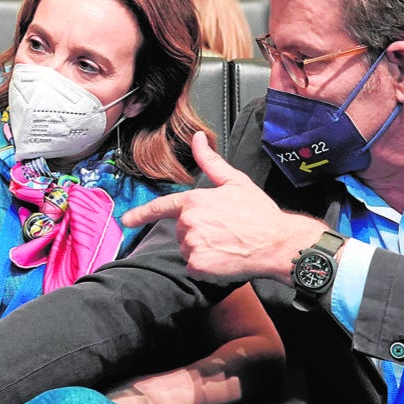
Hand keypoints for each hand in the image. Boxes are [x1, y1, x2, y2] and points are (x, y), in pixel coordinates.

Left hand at [122, 131, 325, 285]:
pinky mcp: (199, 265)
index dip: (140, 214)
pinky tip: (225, 257)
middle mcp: (189, 223)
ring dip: (203, 248)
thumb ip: (210, 161)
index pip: (161, 207)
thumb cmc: (259, 213)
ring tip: (227, 242)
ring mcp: (193, 245)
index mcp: (194, 201)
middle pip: (181, 230)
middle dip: (198, 230)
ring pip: (188, 248)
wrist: (278, 242)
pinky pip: (195, 266)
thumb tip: (198, 138)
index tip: (126, 220)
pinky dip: (207, 265)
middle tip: (225, 229)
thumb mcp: (235, 181)